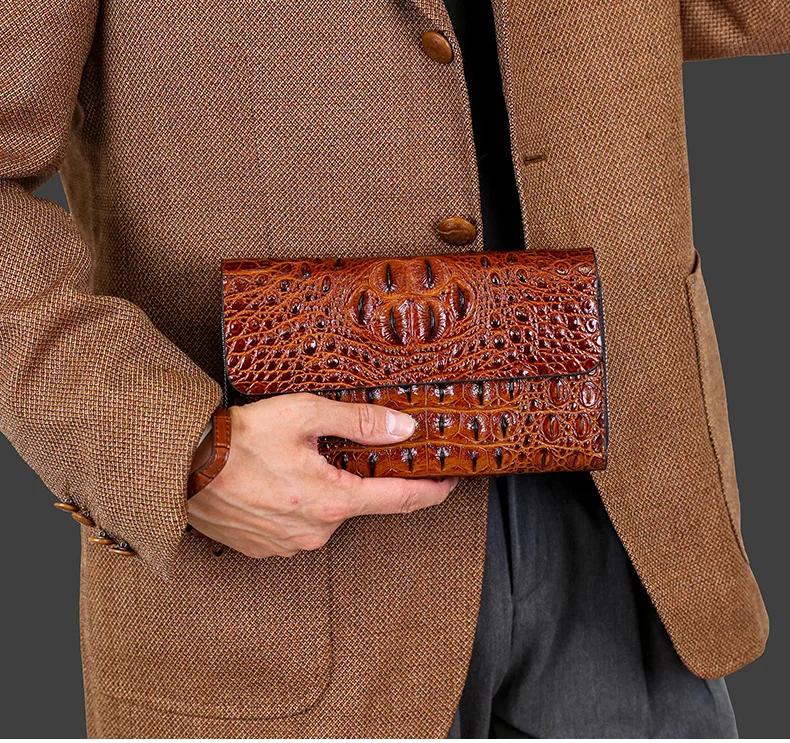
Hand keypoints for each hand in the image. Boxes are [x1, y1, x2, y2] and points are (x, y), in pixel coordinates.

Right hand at [187, 393, 457, 557]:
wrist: (179, 466)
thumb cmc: (238, 439)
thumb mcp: (304, 415)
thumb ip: (359, 422)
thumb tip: (404, 426)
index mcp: (332, 501)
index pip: (400, 500)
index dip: (431, 491)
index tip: (450, 483)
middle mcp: (315, 532)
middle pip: (358, 504)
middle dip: (355, 479)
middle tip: (333, 450)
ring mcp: (289, 545)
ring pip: (325, 515)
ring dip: (321, 491)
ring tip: (290, 462)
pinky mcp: (266, 549)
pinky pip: (297, 527)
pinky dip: (297, 505)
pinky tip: (275, 482)